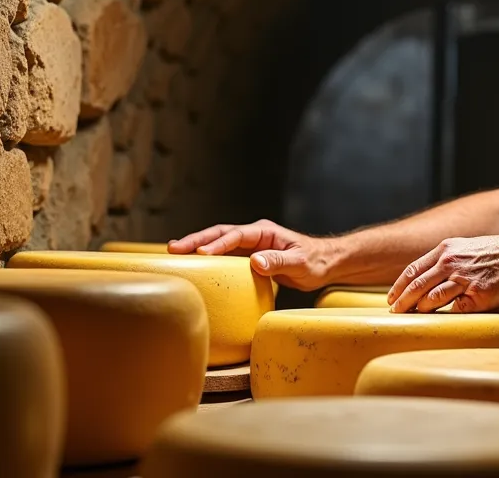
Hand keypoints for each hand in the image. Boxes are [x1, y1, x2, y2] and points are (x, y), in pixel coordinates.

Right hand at [167, 219, 337, 290]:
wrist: (325, 263)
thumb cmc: (316, 261)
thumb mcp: (301, 263)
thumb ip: (280, 261)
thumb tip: (256, 262)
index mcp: (264, 232)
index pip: (235, 236)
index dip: (217, 244)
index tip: (200, 253)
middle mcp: (254, 235)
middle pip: (220, 234)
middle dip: (196, 240)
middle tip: (173, 248)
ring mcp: (251, 246)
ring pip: (219, 243)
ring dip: (197, 248)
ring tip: (174, 253)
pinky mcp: (249, 258)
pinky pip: (225, 256)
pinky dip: (208, 259)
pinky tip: (195, 266)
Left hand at [387, 234, 498, 313]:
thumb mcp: (469, 247)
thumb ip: (449, 259)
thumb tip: (430, 277)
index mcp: (447, 249)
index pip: (413, 269)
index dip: (398, 286)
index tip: (391, 298)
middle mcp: (451, 262)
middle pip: (416, 286)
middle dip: (402, 302)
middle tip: (394, 314)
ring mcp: (463, 279)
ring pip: (430, 299)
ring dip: (419, 311)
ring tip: (413, 320)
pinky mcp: (477, 296)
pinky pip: (455, 311)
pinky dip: (446, 317)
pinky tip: (441, 324)